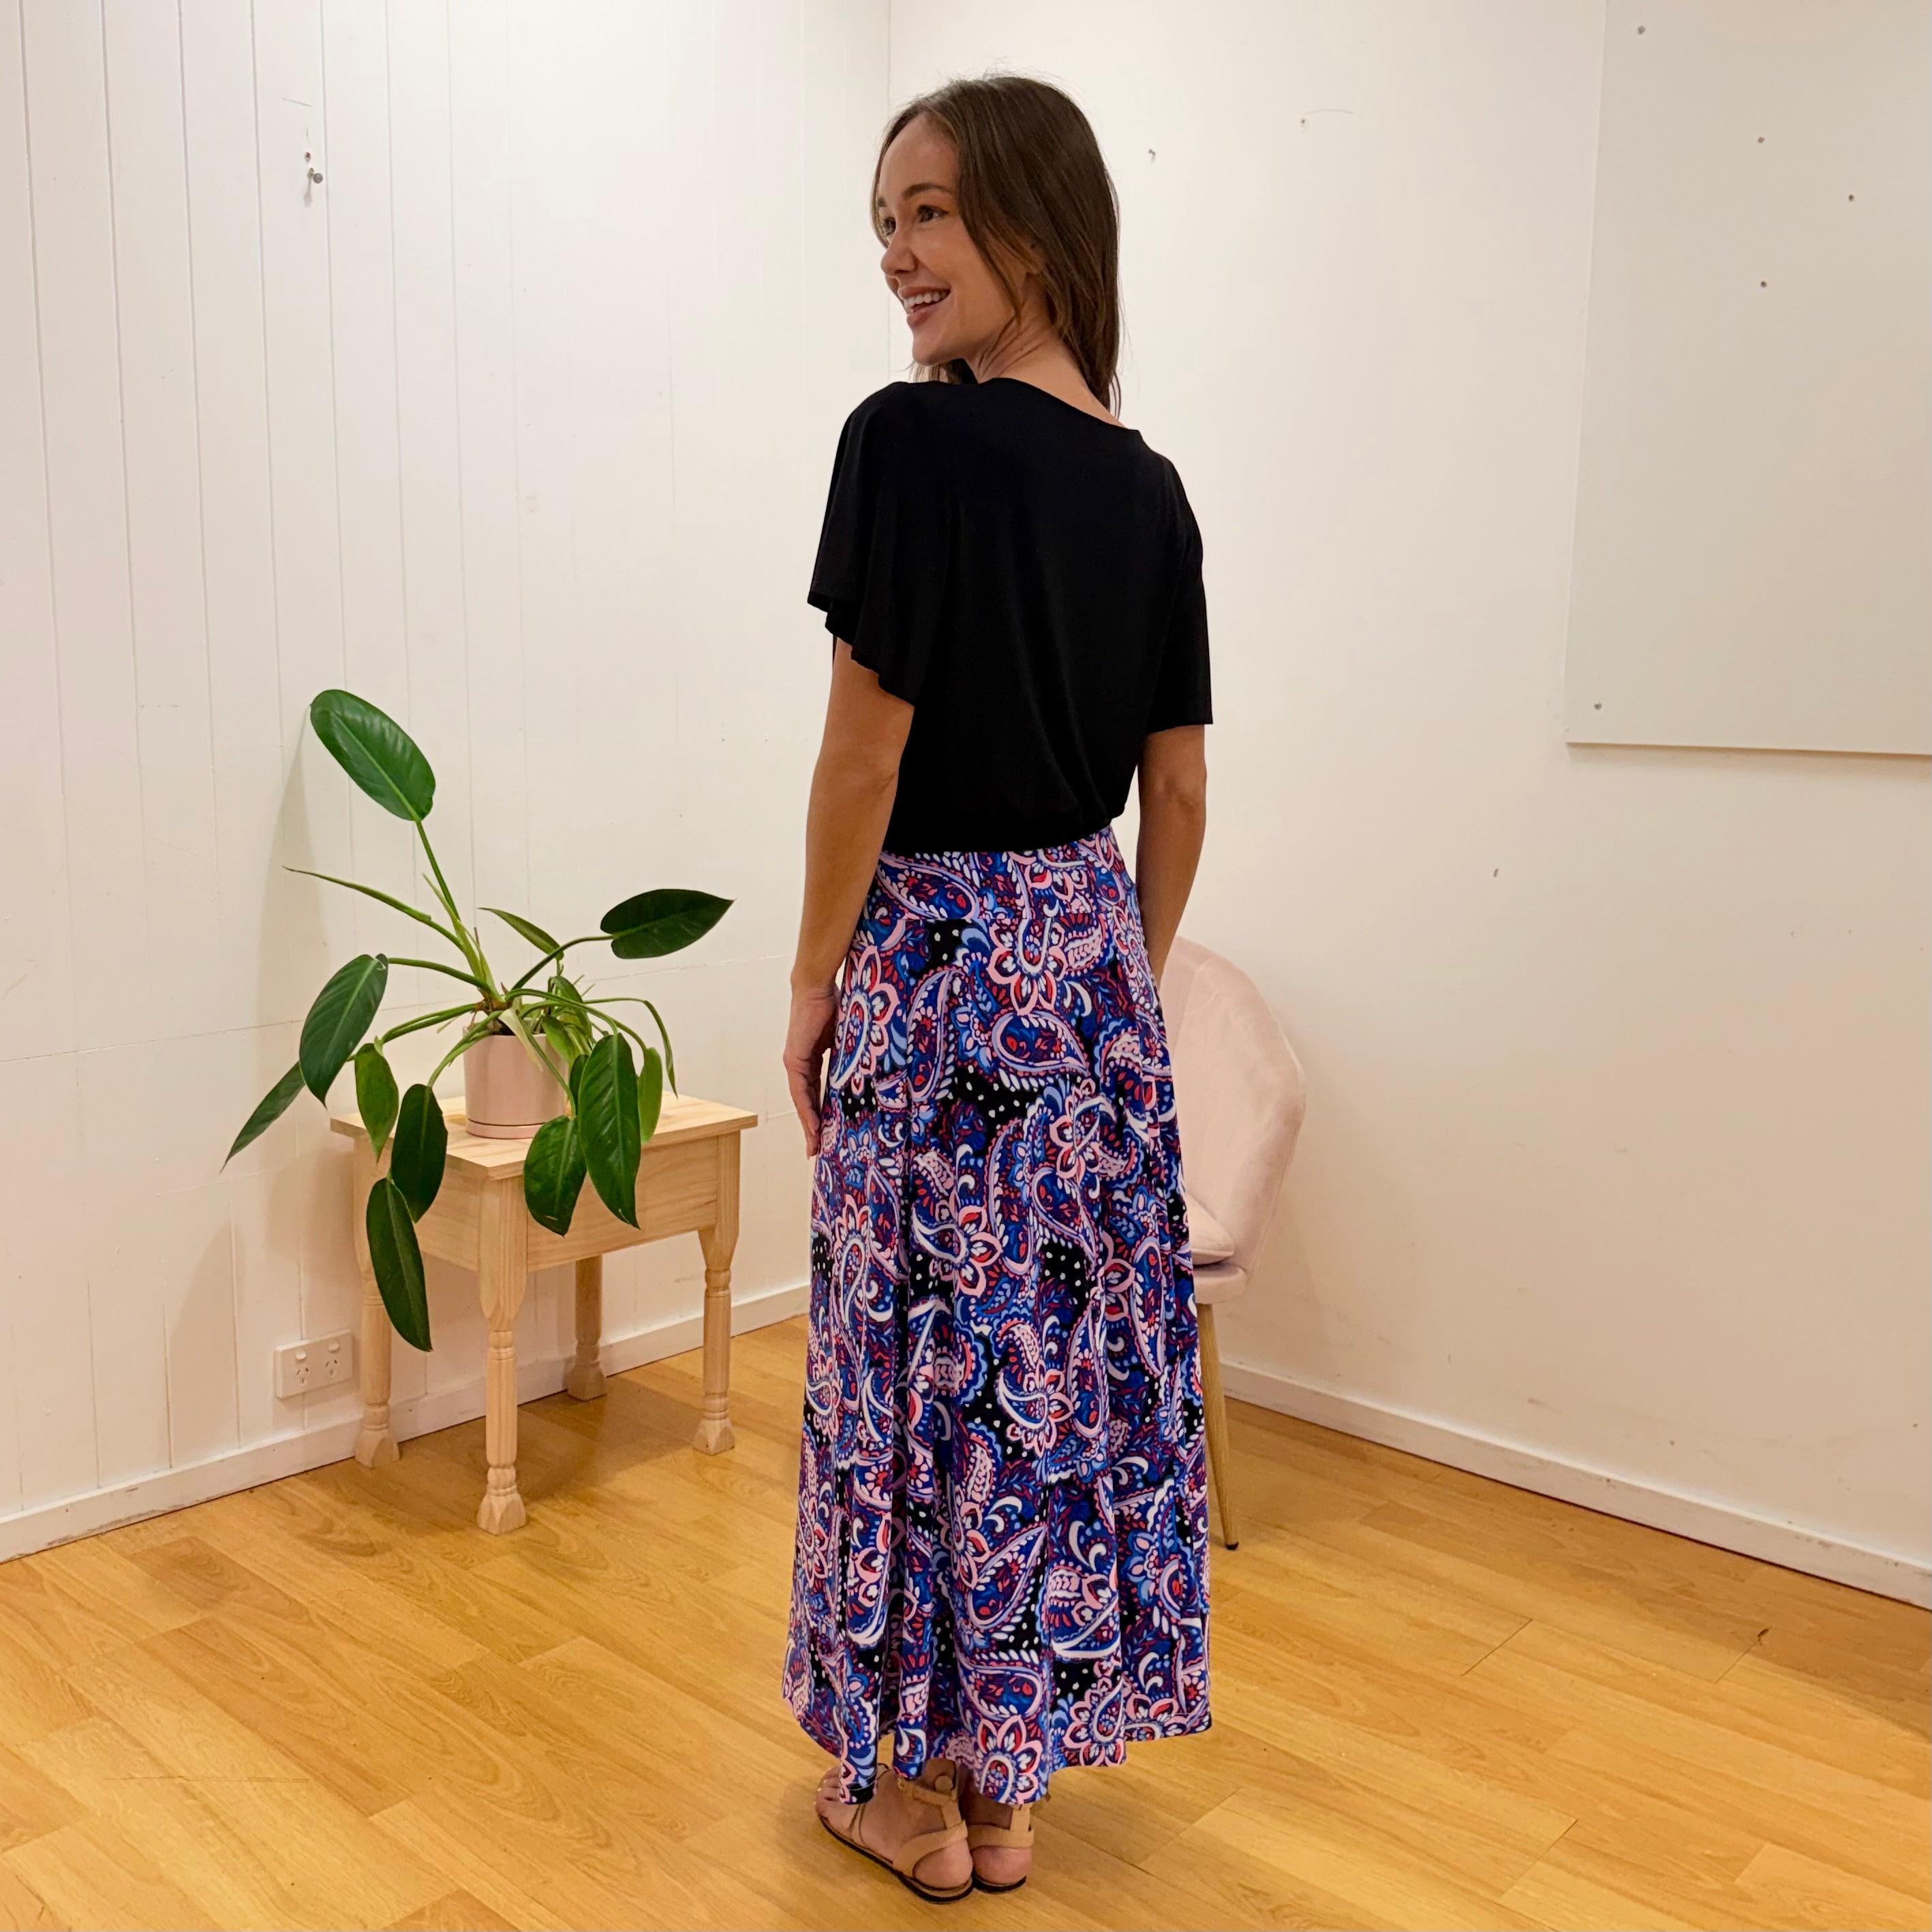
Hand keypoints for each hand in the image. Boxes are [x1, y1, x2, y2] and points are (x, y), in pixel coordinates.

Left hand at [783, 980, 839, 1154]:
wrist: (816, 986)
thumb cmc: (836, 1003)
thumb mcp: (848, 1037)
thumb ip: (852, 1054)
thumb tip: (871, 1067)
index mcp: (812, 1058)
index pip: (816, 1091)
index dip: (821, 1113)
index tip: (828, 1132)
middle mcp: (800, 1063)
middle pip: (807, 1101)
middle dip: (813, 1127)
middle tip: (819, 1150)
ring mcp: (795, 1062)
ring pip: (802, 1101)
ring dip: (809, 1124)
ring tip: (816, 1145)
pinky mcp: (793, 1060)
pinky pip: (800, 1091)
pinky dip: (807, 1110)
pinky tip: (813, 1126)